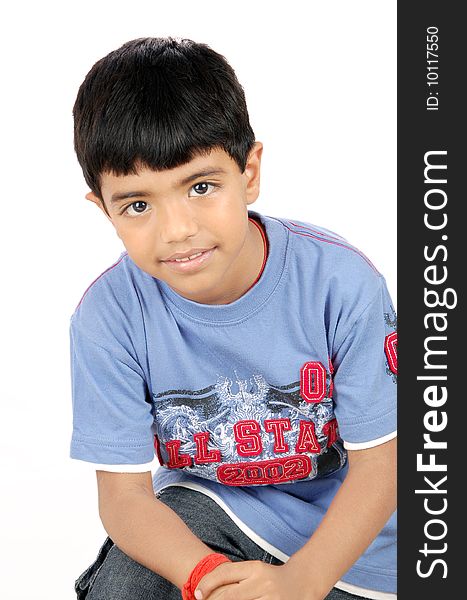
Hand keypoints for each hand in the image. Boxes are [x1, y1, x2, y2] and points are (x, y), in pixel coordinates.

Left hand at [195, 560, 314, 599]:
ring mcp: (271, 598)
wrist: (304, 582)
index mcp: (255, 568)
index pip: (224, 574)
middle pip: (228, 596)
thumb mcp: (255, 572)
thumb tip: (206, 592)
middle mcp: (262, 582)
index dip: (206, 585)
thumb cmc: (273, 578)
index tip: (197, 595)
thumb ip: (235, 579)